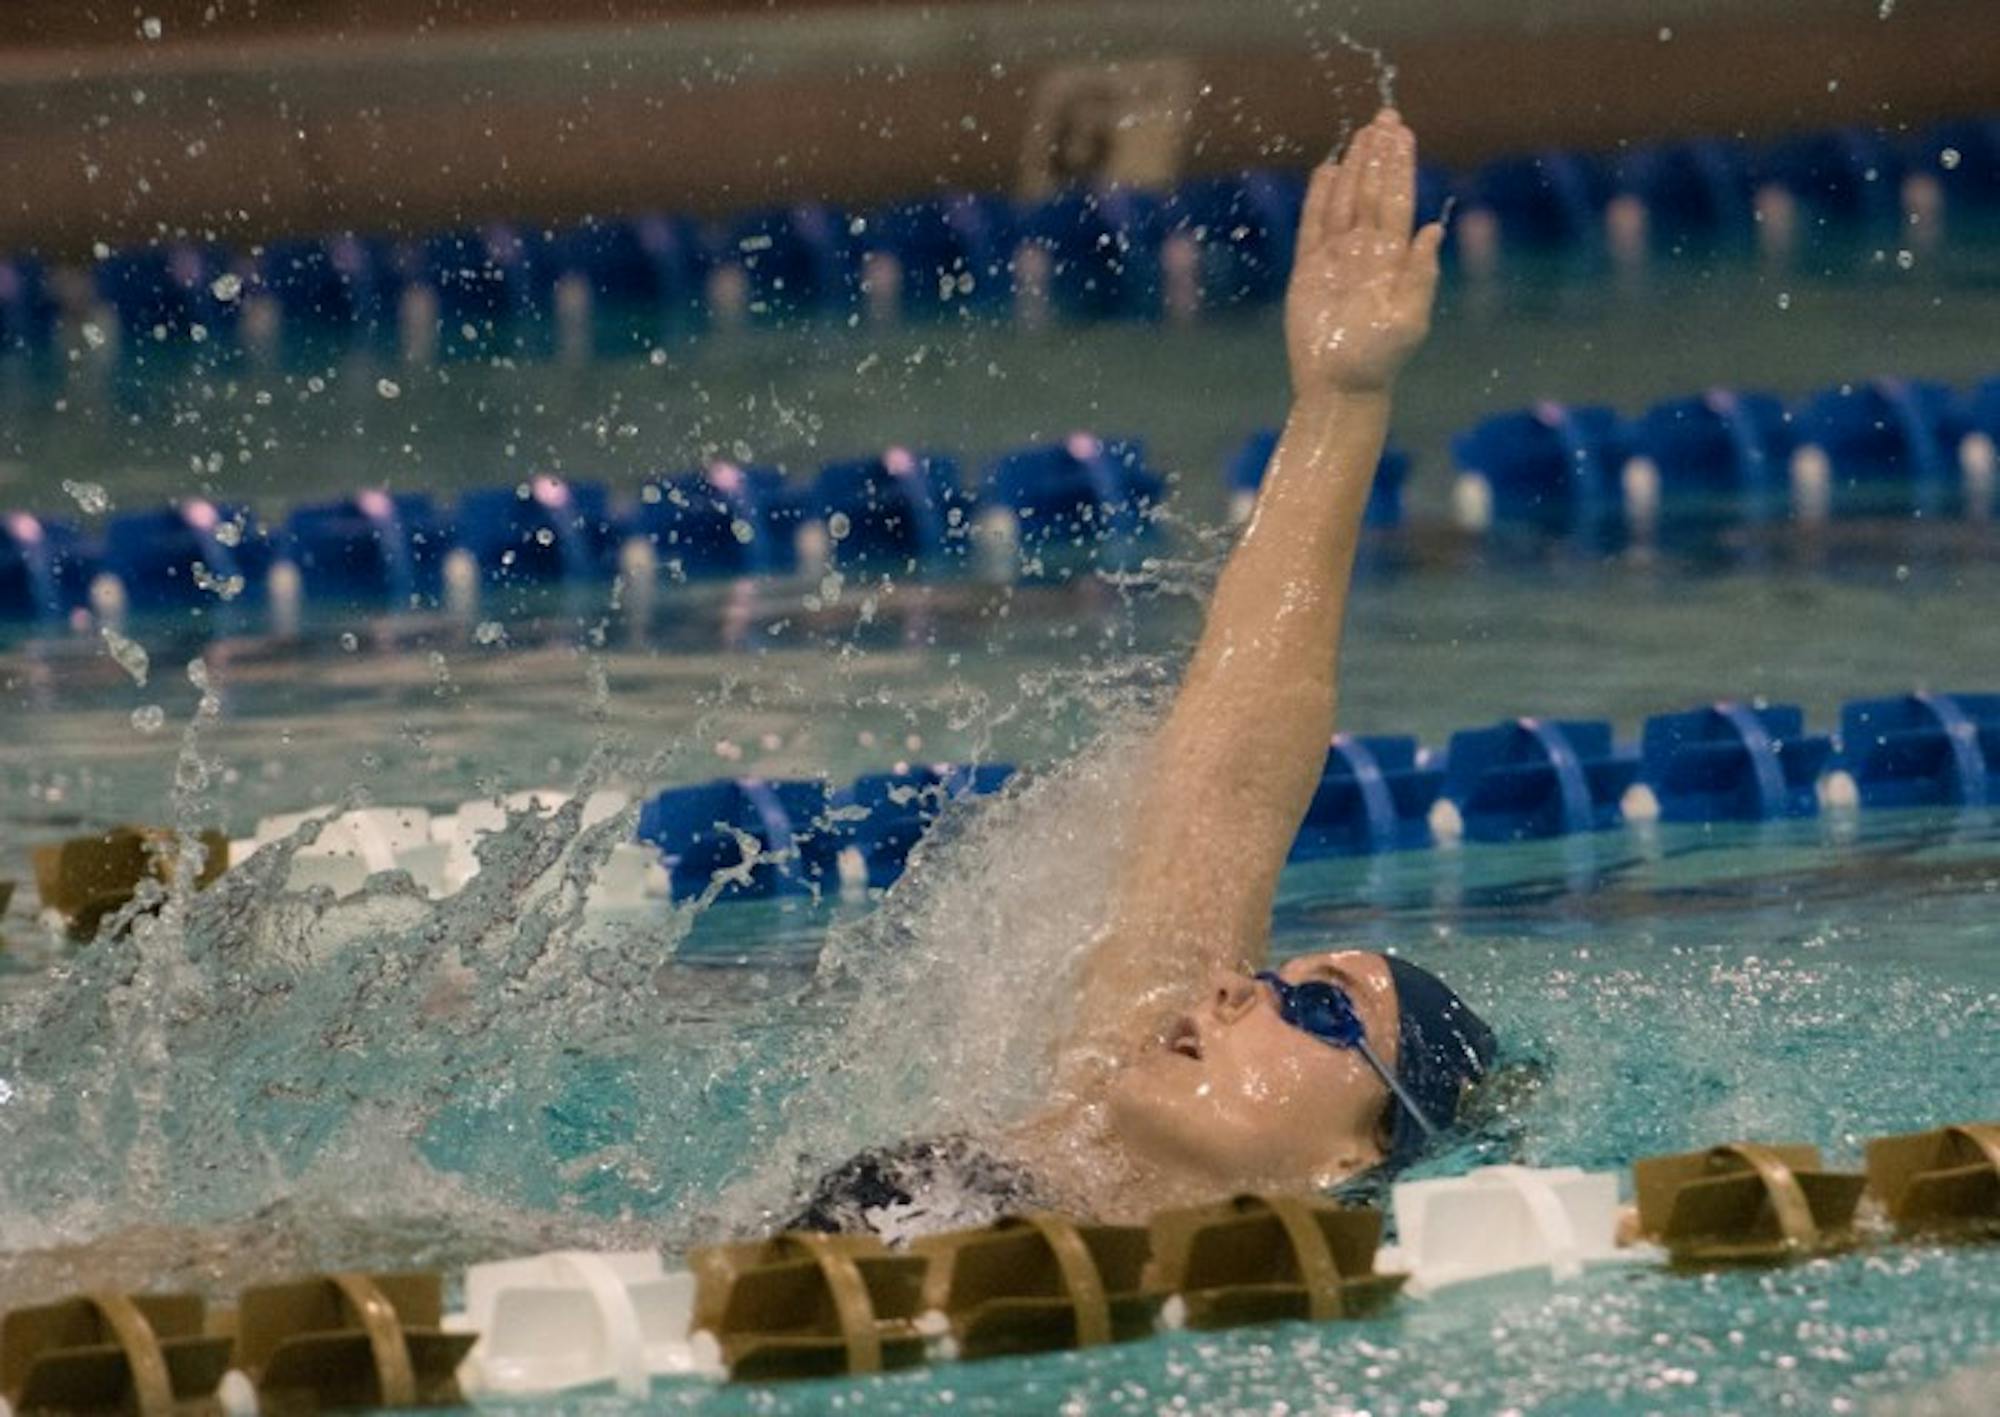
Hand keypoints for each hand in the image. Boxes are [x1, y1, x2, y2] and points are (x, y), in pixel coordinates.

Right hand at [1285, 109, 1443, 399]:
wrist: (1339, 386)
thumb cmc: (1379, 360)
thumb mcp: (1409, 320)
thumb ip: (1421, 275)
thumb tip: (1433, 230)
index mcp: (1393, 260)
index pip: (1397, 202)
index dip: (1400, 167)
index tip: (1402, 133)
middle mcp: (1366, 253)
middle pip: (1372, 192)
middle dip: (1379, 156)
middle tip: (1385, 117)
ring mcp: (1336, 259)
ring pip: (1345, 201)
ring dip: (1353, 167)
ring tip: (1362, 133)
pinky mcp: (1307, 271)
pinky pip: (1313, 225)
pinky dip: (1318, 197)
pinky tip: (1326, 170)